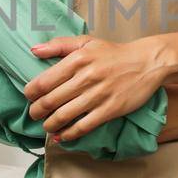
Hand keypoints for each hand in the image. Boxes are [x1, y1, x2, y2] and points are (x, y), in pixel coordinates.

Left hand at [25, 35, 168, 141]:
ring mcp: (98, 95)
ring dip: (49, 125)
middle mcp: (86, 77)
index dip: (30, 93)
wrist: (147, 62)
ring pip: (64, 116)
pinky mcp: (110, 109)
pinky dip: (69, 134)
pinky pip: (84, 126)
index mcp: (77, 59)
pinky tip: (62, 136)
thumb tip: (33, 50)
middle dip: (36, 111)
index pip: (43, 81)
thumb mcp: (87, 41)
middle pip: (50, 101)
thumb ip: (59, 45)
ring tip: (46, 126)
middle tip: (34, 114)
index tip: (29, 97)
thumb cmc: (114, 53)